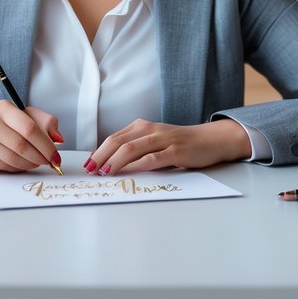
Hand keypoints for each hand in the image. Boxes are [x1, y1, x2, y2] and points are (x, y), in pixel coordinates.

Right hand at [0, 102, 62, 171]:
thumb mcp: (19, 115)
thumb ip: (43, 121)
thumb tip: (59, 138)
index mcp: (4, 108)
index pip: (30, 128)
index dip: (46, 144)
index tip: (56, 155)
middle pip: (23, 145)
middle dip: (41, 157)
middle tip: (50, 162)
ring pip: (15, 158)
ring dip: (31, 164)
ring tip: (37, 162)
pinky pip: (6, 166)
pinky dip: (19, 168)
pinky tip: (23, 164)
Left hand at [86, 118, 251, 174]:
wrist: (210, 139)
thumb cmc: (180, 144)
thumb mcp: (155, 142)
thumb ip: (136, 149)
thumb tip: (110, 164)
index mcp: (142, 127)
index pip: (114, 138)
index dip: (98, 151)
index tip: (87, 165)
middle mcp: (150, 130)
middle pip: (118, 141)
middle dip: (101, 156)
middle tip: (89, 170)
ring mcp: (162, 139)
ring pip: (132, 148)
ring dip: (115, 160)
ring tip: (104, 172)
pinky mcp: (175, 151)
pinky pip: (153, 158)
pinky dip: (138, 165)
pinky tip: (129, 172)